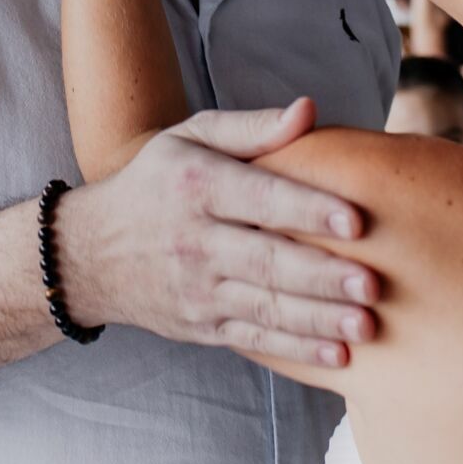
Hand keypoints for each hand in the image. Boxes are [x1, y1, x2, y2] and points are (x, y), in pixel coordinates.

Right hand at [56, 98, 379, 367]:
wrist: (90, 253)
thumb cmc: (157, 181)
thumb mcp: (191, 138)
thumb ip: (252, 127)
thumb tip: (310, 110)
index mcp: (197, 185)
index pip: (260, 199)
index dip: (308, 210)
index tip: (355, 221)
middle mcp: (195, 241)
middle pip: (266, 261)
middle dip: (321, 276)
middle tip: (372, 284)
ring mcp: (198, 290)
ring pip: (266, 307)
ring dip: (319, 319)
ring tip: (367, 324)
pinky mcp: (202, 326)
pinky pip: (256, 338)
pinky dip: (298, 349)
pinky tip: (340, 354)